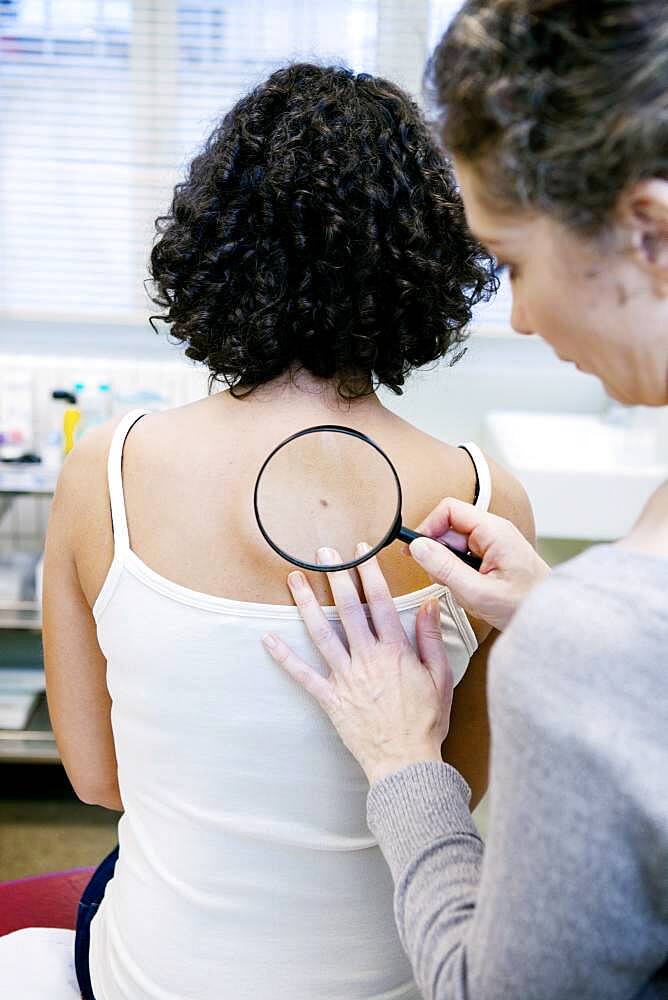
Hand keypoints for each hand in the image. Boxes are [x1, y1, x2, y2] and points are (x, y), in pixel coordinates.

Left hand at [262, 544, 452, 785]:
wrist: (406, 762)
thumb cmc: (426, 722)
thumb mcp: (440, 677)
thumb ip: (430, 638)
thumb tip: (429, 604)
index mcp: (395, 651)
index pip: (379, 601)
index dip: (369, 573)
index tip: (361, 552)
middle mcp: (367, 658)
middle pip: (347, 609)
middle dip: (336, 576)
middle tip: (324, 553)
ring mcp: (345, 677)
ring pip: (321, 633)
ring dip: (306, 603)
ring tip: (294, 578)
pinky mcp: (330, 698)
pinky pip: (303, 675)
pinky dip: (284, 657)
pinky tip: (268, 639)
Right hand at [408, 498, 549, 631]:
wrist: (553, 618)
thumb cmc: (525, 605)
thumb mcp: (478, 591)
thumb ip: (445, 568)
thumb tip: (418, 547)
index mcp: (493, 531)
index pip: (448, 509)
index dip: (428, 526)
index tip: (415, 550)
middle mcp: (493, 531)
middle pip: (449, 529)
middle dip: (439, 555)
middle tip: (444, 580)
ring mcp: (494, 543)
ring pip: (455, 546)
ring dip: (451, 569)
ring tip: (465, 590)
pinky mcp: (493, 555)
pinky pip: (465, 558)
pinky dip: (461, 575)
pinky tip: (473, 591)